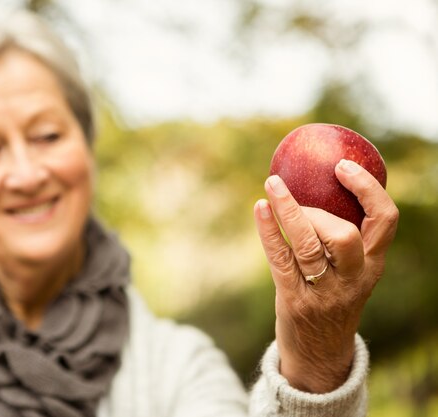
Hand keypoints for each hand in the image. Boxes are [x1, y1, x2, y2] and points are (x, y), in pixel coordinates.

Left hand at [253, 159, 398, 392]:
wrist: (319, 355)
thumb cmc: (331, 301)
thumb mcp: (350, 273)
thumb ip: (343, 241)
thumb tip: (318, 187)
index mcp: (372, 265)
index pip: (384, 220)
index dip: (367, 189)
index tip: (342, 166)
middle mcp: (353, 278)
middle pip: (345, 235)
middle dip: (317, 210)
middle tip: (294, 194)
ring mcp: (324, 292)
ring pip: (308, 245)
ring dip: (288, 211)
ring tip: (272, 186)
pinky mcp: (295, 300)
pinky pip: (280, 258)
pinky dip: (269, 230)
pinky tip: (259, 208)